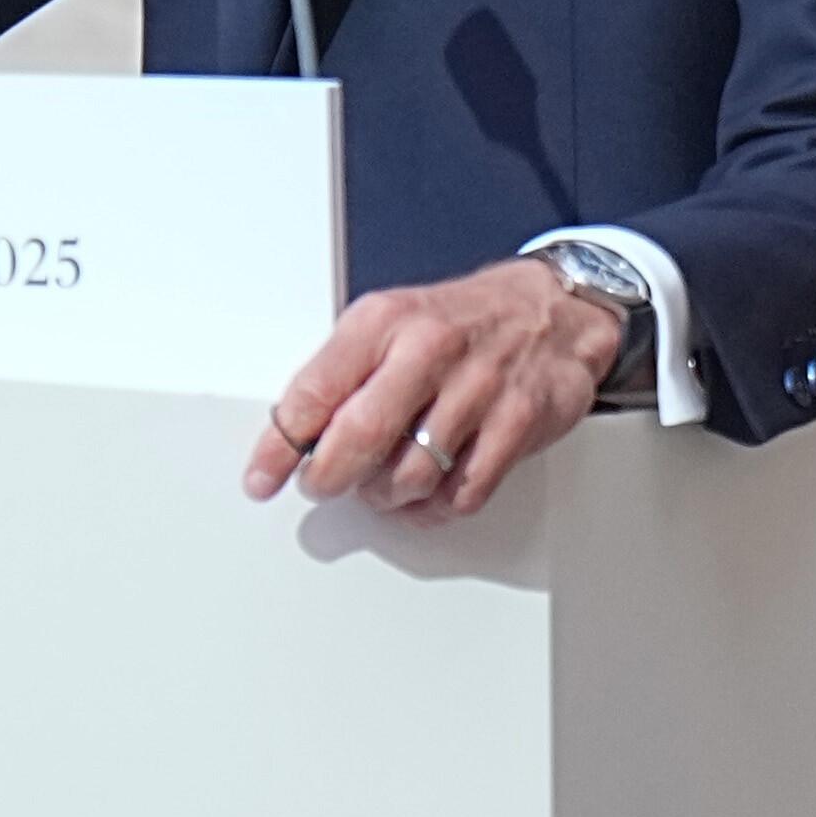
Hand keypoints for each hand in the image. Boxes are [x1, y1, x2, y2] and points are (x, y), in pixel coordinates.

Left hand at [247, 257, 623, 519]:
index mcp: (384, 320)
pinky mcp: (518, 423)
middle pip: (360, 438)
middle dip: (329, 478)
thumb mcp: (390, 322)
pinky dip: (435, 506)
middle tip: (321, 485)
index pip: (314, 390)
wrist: (554, 310)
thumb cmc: (460, 321)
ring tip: (381, 484)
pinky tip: (426, 494)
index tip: (261, 477)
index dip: (279, 445)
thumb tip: (296, 435)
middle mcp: (429, 349)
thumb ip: (344, 373)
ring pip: (410, 475)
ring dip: (386, 495)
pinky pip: (463, 492)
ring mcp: (479, 388)